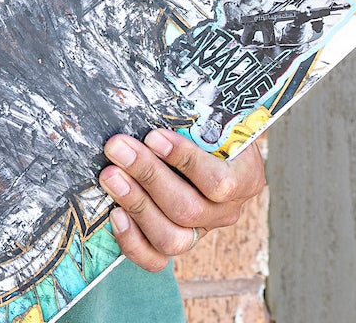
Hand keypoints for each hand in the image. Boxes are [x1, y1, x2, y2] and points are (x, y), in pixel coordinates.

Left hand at [97, 128, 263, 271]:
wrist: (213, 146)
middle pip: (187, 209)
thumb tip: (154, 95)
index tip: (153, 136)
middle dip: (147, 176)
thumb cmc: (211, 125)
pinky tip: (115, 213)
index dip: (184, 161)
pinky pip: (156, 259)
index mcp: (245, 179)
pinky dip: (133, 241)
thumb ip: (194, 112)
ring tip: (110, 176)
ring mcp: (202, 232)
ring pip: (172, 238)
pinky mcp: (177, 243)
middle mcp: (226, 212)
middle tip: (117, 148)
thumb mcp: (213, 115)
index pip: (218, 182)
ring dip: (136, 204)